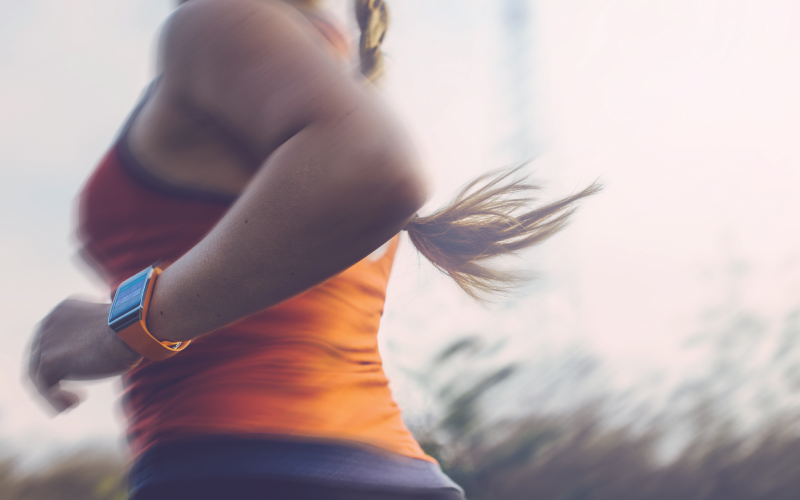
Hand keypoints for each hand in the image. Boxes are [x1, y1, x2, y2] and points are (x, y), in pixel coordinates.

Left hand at [27, 298, 142, 412]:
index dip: (62, 357)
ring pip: (37, 373)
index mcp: (62, 310)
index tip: (80, 370)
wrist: (132, 330)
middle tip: (70, 392)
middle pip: (38, 356)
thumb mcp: (109, 328)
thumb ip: (94, 337)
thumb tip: (98, 352)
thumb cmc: (133, 330)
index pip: (51, 338)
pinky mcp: (49, 360)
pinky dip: (55, 400)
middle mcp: (48, 322)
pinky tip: (75, 403)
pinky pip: (43, 387)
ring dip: (52, 392)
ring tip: (72, 403)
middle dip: (53, 376)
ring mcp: (45, 341)